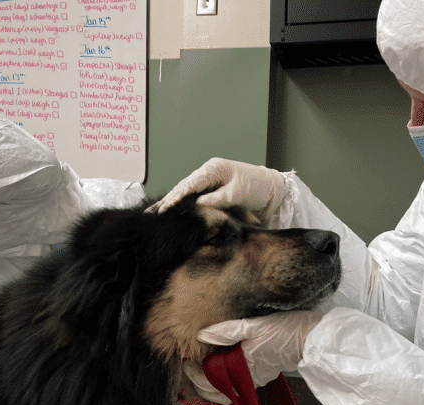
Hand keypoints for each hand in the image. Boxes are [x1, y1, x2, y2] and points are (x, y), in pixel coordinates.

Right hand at [147, 158, 287, 221]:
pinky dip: (182, 204)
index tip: (163, 210)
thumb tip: (197, 204)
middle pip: (182, 188)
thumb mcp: (236, 193)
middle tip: (150, 214)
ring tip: (155, 214)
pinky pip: (193, 197)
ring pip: (186, 193)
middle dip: (167, 201)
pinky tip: (172, 212)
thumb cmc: (257, 188)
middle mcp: (208, 174)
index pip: (188, 185)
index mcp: (213, 169)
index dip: (174, 199)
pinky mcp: (213, 191)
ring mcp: (210, 182)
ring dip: (172, 204)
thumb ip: (216, 199)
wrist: (273, 191)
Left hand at [184, 311, 322, 402]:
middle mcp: (248, 378)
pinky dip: (227, 381)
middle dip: (201, 384)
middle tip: (191, 369)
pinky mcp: (263, 375)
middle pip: (217, 392)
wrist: (312, 339)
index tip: (187, 363)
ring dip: (213, 384)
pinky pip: (239, 384)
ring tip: (203, 369)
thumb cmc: (287, 331)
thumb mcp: (253, 325)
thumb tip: (203, 335)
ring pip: (228, 390)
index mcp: (242, 366)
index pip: (210, 381)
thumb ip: (226, 331)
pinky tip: (223, 368)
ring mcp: (256, 378)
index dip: (195, 375)